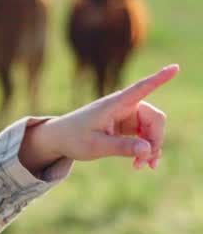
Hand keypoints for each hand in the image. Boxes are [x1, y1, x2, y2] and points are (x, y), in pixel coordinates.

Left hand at [19, 64, 177, 172]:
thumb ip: (121, 147)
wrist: (59, 139)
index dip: (159, 79)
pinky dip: (145, 149)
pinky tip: (141, 164)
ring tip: (143, 166)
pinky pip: (145, 136)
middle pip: (155, 119)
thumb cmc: (73, 138)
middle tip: (147, 162)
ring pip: (153, 129)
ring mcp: (127, 116)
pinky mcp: (127, 126)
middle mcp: (125, 106)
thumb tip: (148, 150)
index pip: (141, 89)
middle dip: (155, 140)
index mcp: (115, 104)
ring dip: (151, 148)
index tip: (175, 67)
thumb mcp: (95, 146)